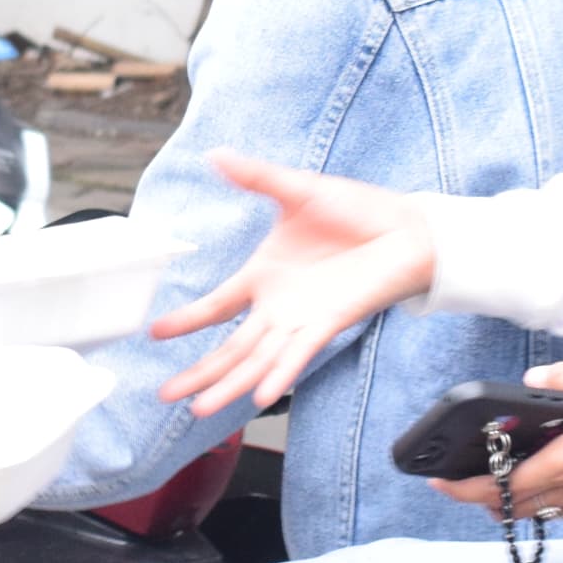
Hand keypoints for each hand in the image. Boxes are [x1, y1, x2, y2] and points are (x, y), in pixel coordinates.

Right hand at [152, 152, 436, 416]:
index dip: (187, 320)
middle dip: (197, 373)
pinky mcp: (328, 323)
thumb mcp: (297, 189)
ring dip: (228, 384)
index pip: (216, 306)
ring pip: (256, 360)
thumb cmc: (359, 211)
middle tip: (165, 395)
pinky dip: (279, 375)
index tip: (154, 334)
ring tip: (199, 408)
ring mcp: (301, 318)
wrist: (408, 229)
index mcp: (265, 275)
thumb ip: (255, 177)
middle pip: (229, 348)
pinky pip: (298, 355)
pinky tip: (260, 396)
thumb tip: (215, 154)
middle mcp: (278, 305)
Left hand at [429, 363, 562, 520]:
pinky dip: (546, 494)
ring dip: (514, 496)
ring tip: (505, 470)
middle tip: (464, 474)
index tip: (438, 481)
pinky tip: (556, 469)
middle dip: (481, 495)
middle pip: (513, 507)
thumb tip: (534, 382)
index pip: (498, 488)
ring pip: (540, 508)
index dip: (461, 488)